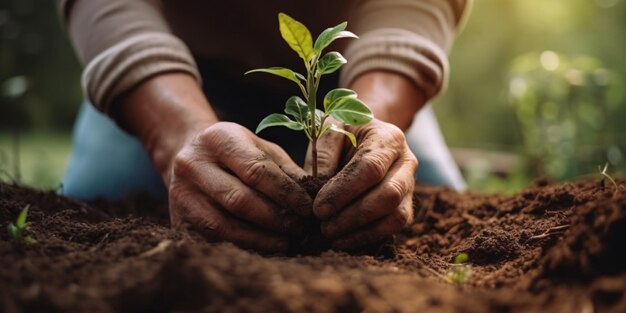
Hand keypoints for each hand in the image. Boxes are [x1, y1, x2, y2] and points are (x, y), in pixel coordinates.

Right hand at [168, 122, 312, 251]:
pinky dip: (242, 247)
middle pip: (239, 200)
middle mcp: (192, 164)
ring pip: (224, 225)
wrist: (186, 157)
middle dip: (275, 218)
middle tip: (300, 229)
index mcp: (218, 139)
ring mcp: (181, 194)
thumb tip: (313, 197)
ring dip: (260, 239)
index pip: (256, 170)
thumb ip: (285, 169)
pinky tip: (263, 248)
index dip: (286, 193)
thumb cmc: (234, 152)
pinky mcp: (178, 220)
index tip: (308, 208)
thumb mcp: (259, 147)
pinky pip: (213, 240)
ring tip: (286, 243)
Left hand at [306, 119, 417, 249]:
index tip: (318, 209)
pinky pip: (394, 228)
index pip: (370, 168)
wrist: (365, 136)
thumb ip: (322, 157)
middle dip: (353, 217)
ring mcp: (410, 186)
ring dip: (363, 232)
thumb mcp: (329, 132)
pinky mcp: (406, 205)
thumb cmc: (344, 133)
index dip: (343, 192)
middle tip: (324, 228)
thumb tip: (316, 193)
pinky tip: (345, 241)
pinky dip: (369, 238)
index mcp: (388, 139)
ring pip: (397, 216)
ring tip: (333, 238)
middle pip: (389, 195)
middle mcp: (407, 162)